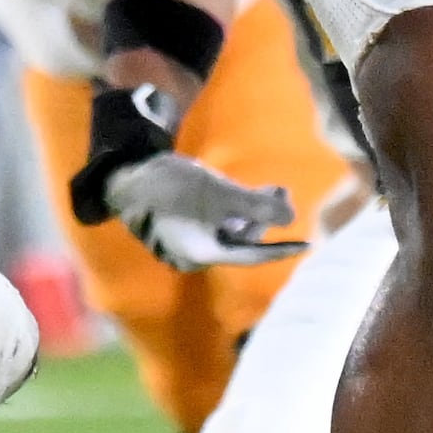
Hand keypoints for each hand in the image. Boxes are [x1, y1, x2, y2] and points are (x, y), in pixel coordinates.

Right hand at [103, 154, 307, 269]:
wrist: (125, 176)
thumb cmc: (170, 184)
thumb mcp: (217, 192)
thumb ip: (255, 205)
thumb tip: (293, 219)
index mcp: (202, 255)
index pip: (251, 256)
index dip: (280, 248)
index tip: (306, 245)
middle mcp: (193, 257)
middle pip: (240, 243)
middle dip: (264, 219)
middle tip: (282, 191)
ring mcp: (184, 244)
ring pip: (227, 232)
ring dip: (249, 213)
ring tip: (270, 189)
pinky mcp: (179, 229)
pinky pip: (214, 226)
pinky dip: (232, 212)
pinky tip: (243, 195)